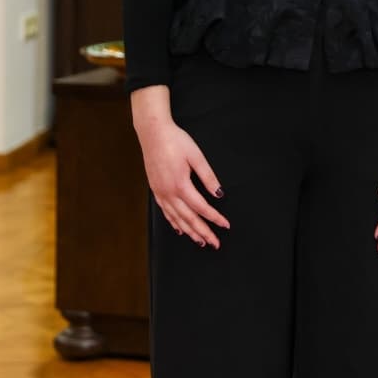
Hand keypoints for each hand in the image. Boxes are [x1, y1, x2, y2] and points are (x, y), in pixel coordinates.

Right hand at [133, 109, 228, 248]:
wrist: (152, 133)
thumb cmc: (176, 141)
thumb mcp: (196, 156)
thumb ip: (208, 177)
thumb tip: (219, 194)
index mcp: (181, 184)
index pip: (201, 207)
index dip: (214, 218)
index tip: (225, 226)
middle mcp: (168, 192)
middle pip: (188, 218)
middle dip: (203, 232)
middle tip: (215, 244)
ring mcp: (160, 193)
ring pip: (176, 218)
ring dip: (189, 232)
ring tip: (200, 242)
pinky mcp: (155, 190)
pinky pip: (165, 212)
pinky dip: (174, 223)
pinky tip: (180, 229)